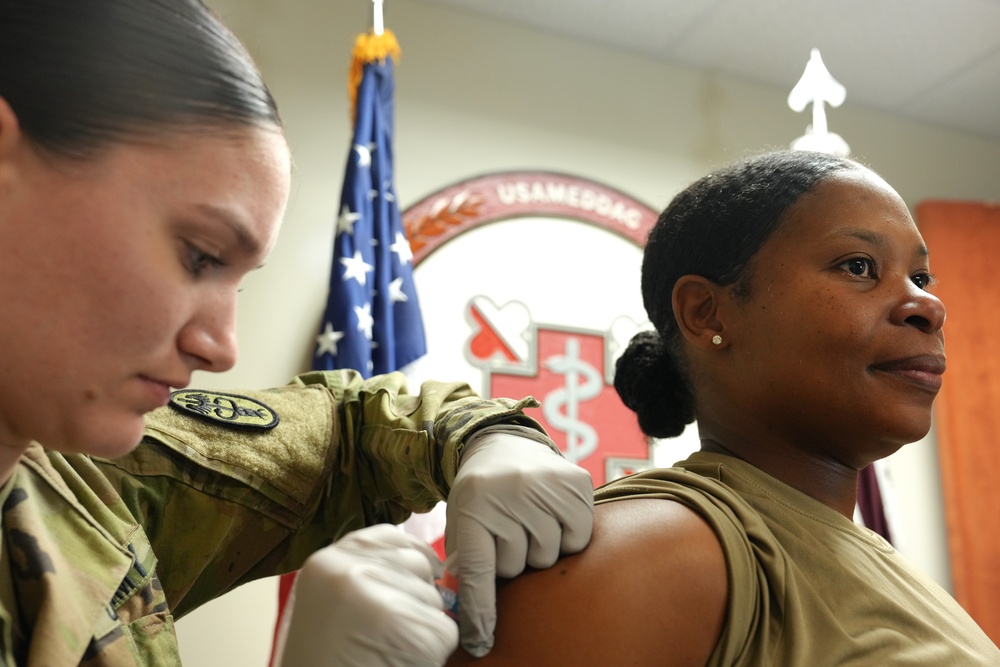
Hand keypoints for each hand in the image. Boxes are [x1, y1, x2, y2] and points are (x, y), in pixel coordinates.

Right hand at [274, 524, 458, 666]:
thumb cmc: (326, 659)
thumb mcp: (332, 601)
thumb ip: (368, 574)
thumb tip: (427, 564)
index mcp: (328, 560)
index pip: (391, 535)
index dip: (411, 556)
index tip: (418, 576)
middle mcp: (347, 569)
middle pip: (418, 563)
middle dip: (418, 595)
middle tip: (389, 631)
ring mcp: (374, 596)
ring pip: (433, 598)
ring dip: (422, 626)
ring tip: (386, 649)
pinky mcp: (400, 627)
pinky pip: (443, 630)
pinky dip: (432, 651)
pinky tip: (398, 661)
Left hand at [446, 426, 593, 655]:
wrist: (500, 444)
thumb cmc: (480, 495)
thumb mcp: (461, 521)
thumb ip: (467, 562)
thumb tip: (472, 618)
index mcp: (474, 505)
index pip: (479, 570)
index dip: (480, 610)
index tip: (481, 641)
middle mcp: (509, 493)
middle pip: (517, 566)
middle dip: (511, 558)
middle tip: (506, 531)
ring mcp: (545, 484)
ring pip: (548, 555)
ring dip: (538, 547)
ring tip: (528, 520)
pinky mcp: (576, 481)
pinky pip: (578, 538)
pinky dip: (567, 536)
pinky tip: (552, 515)